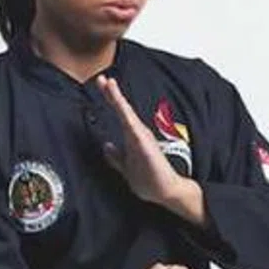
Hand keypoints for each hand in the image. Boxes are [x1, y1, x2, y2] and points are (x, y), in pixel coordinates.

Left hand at [98, 75, 194, 210]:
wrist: (167, 190)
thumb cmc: (151, 179)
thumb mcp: (127, 167)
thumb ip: (117, 157)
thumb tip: (107, 146)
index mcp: (133, 138)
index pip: (120, 115)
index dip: (111, 100)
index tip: (103, 85)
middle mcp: (137, 134)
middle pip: (122, 110)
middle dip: (111, 94)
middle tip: (101, 78)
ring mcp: (141, 137)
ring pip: (125, 114)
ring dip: (116, 98)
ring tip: (108, 83)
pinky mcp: (143, 142)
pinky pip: (130, 124)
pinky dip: (123, 111)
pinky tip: (118, 101)